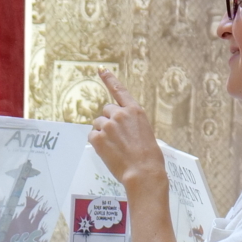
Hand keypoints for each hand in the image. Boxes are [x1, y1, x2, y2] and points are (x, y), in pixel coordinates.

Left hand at [87, 72, 165, 192]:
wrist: (143, 172)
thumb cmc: (150, 157)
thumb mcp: (146, 133)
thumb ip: (131, 124)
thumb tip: (120, 129)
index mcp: (135, 111)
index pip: (119, 91)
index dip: (109, 79)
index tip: (101, 69)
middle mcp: (120, 114)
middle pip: (106, 110)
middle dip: (108, 121)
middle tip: (117, 138)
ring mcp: (107, 125)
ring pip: (98, 124)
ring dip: (102, 133)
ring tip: (114, 148)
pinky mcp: (97, 137)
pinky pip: (92, 136)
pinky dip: (97, 143)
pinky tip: (107, 152)